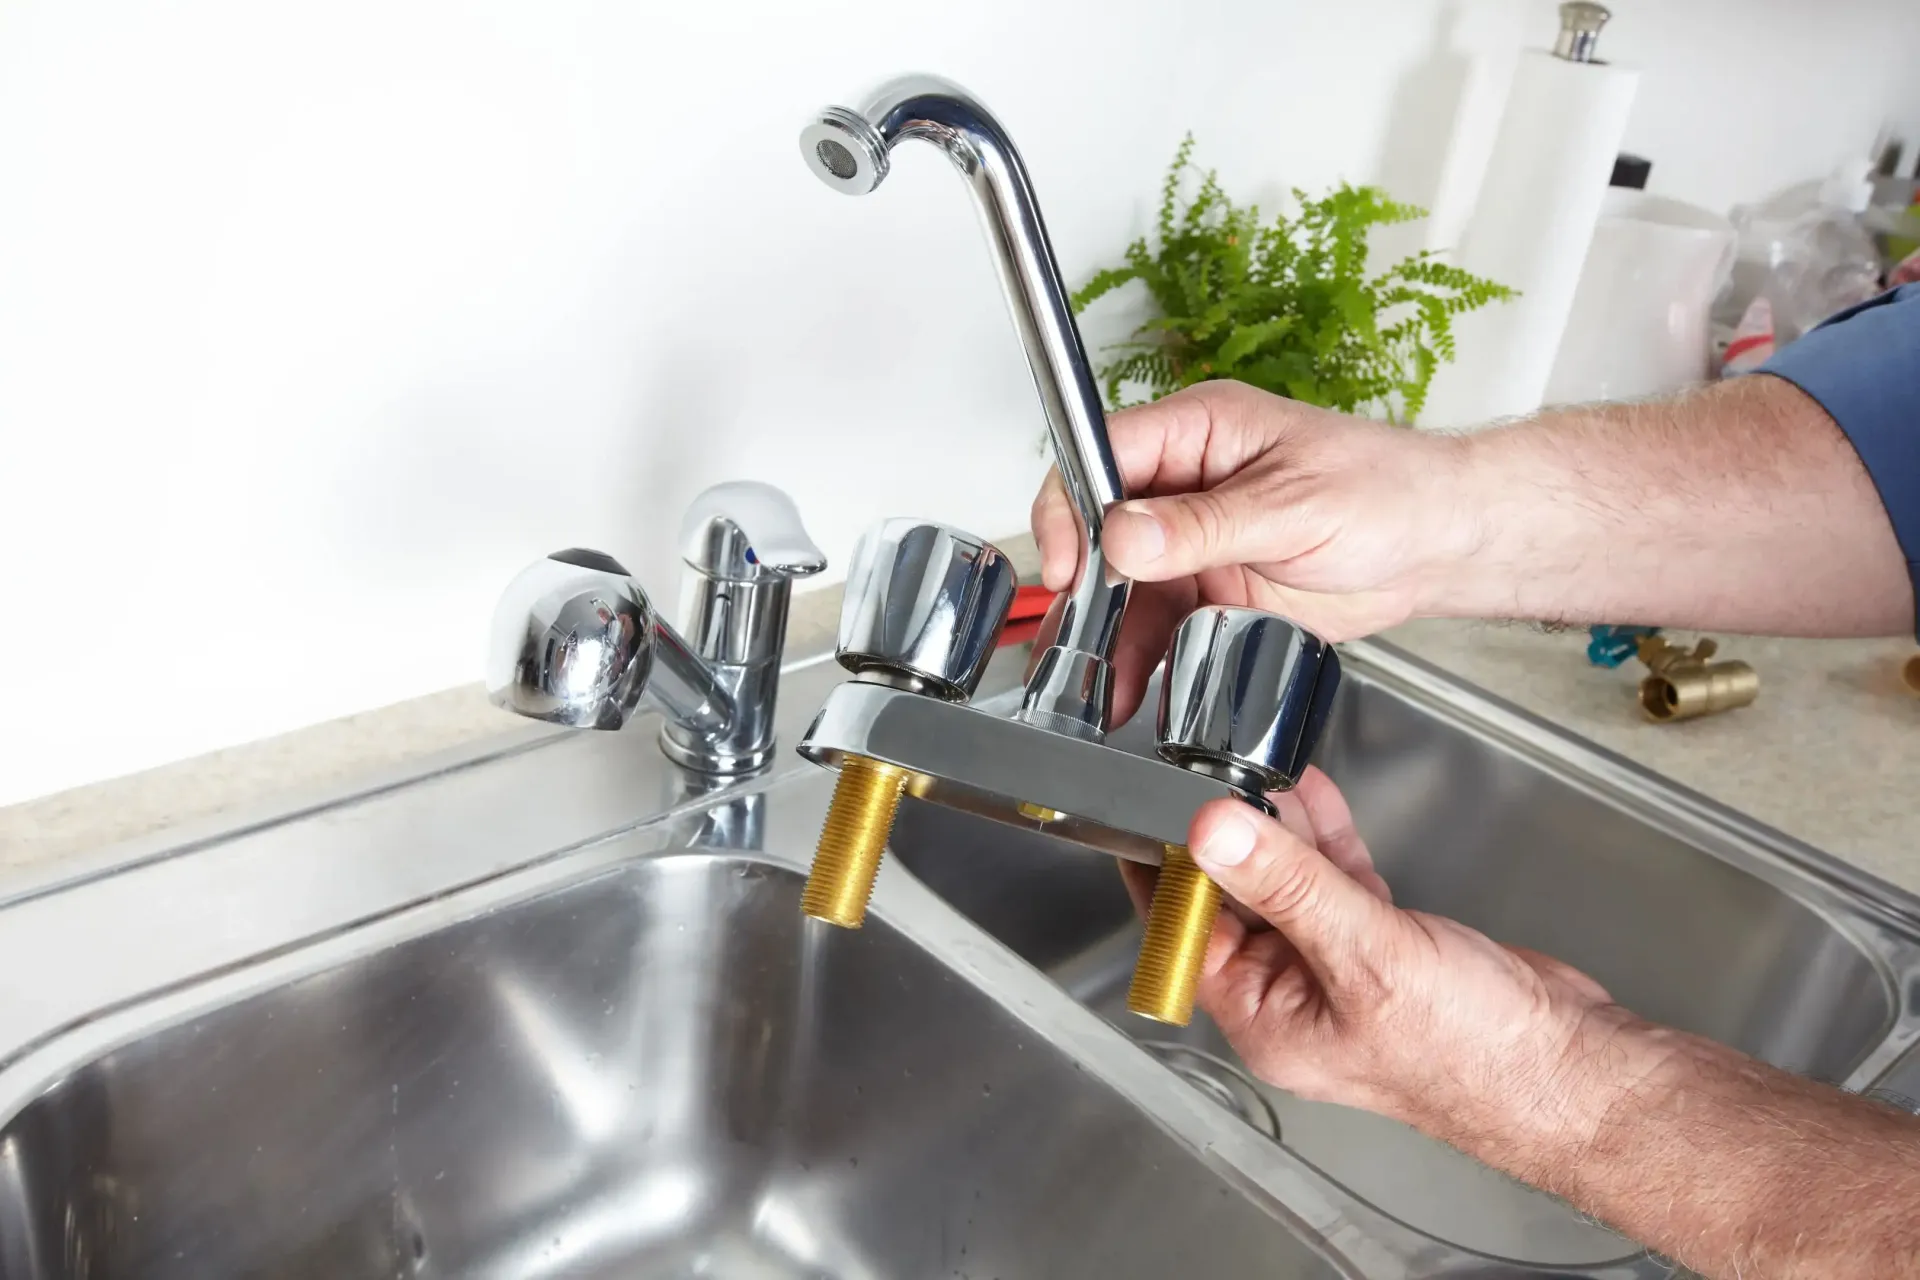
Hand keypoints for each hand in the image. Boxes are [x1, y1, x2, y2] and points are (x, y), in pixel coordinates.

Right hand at [1031, 381, 1475, 724]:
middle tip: (1072, 634)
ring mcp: (1196, 538)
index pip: (1106, 453)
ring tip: (1092, 680)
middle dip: (1080, 583)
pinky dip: (1138, 655)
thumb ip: (1205, 525)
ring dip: (1104, 632)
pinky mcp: (1211, 588)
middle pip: (1100, 525)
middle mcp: (1187, 482)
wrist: (1440, 547)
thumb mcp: (1294, 506)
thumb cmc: (1390, 492)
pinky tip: (1129, 685)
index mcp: (1201, 431)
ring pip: (1122, 585)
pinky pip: (1158, 621)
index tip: (1073, 564)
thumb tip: (1125, 534)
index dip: (1074, 506)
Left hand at [1163, 768, 1618, 1150]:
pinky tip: (1313, 794)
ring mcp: (1338, 968)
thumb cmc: (1472, 1052)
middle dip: (1224, 836)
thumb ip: (1287, 884)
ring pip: (1287, 882)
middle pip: (1234, 902)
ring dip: (1276, 827)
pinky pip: (1337, 880)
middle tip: (1207, 771)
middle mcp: (1291, 995)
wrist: (1570, 1070)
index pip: (1186, 934)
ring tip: (1256, 766)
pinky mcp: (1384, 944)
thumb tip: (1212, 831)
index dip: (1166, 870)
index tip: (1147, 810)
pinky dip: (1325, 838)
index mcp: (1263, 1018)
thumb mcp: (1364, 954)